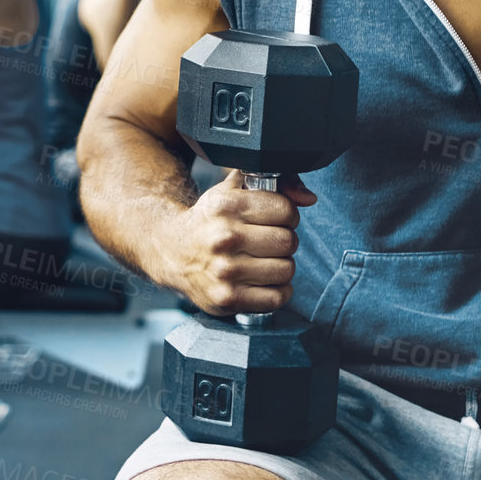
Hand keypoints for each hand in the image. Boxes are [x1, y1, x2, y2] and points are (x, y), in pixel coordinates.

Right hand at [162, 168, 316, 316]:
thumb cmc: (210, 220)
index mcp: (226, 206)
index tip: (277, 219)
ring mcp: (225, 270)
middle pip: (288, 241)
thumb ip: (275, 181)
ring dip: (282, 266)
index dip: (287, 215)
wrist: (172, 251)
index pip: (285, 210)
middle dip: (285, 241)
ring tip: (265, 261)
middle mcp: (224, 237)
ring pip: (286, 270)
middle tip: (270, 242)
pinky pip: (276, 297)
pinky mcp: (227, 298)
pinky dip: (278, 291)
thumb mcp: (233, 189)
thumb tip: (309, 197)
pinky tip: (264, 282)